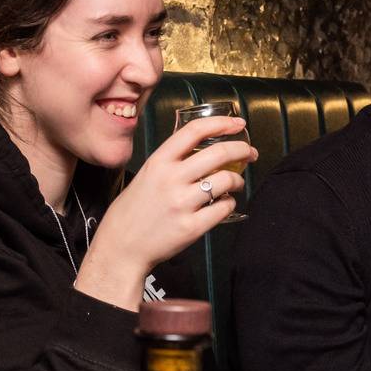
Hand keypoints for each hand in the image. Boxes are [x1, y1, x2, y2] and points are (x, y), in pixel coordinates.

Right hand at [74, 115, 256, 310]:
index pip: (195, 131)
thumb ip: (171, 161)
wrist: (121, 247)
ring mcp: (182, 204)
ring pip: (226, 180)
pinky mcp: (191, 227)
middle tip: (250, 153)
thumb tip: (202, 148)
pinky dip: (230, 203)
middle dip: (242, 150)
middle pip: (219, 153)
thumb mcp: (146, 175)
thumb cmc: (132, 211)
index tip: (238, 124)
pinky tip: (225, 204)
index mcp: (158, 161)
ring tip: (236, 183)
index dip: (222, 123)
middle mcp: (170, 179)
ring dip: (238, 179)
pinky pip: (224, 208)